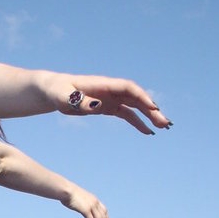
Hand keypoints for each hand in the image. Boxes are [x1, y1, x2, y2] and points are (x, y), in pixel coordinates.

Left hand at [57, 75, 171, 134]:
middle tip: (166, 122)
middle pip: (136, 98)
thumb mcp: (63, 97)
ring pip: (135, 106)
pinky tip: (148, 132)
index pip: (128, 88)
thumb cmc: (56, 91)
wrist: (53, 91)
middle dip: (151, 109)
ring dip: (150, 116)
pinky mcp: (108, 108)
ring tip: (163, 127)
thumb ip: (78, 101)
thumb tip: (96, 106)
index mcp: (103, 85)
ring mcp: (111, 99)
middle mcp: (111, 90)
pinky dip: (138, 122)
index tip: (153, 108)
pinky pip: (127, 115)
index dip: (141, 97)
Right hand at [62, 185, 111, 217]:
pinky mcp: (85, 210)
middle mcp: (95, 203)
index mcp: (95, 200)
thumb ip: (82, 203)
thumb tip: (79, 205)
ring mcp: (91, 206)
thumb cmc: (69, 193)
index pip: (104, 211)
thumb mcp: (79, 198)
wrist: (66, 190)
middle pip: (104, 217)